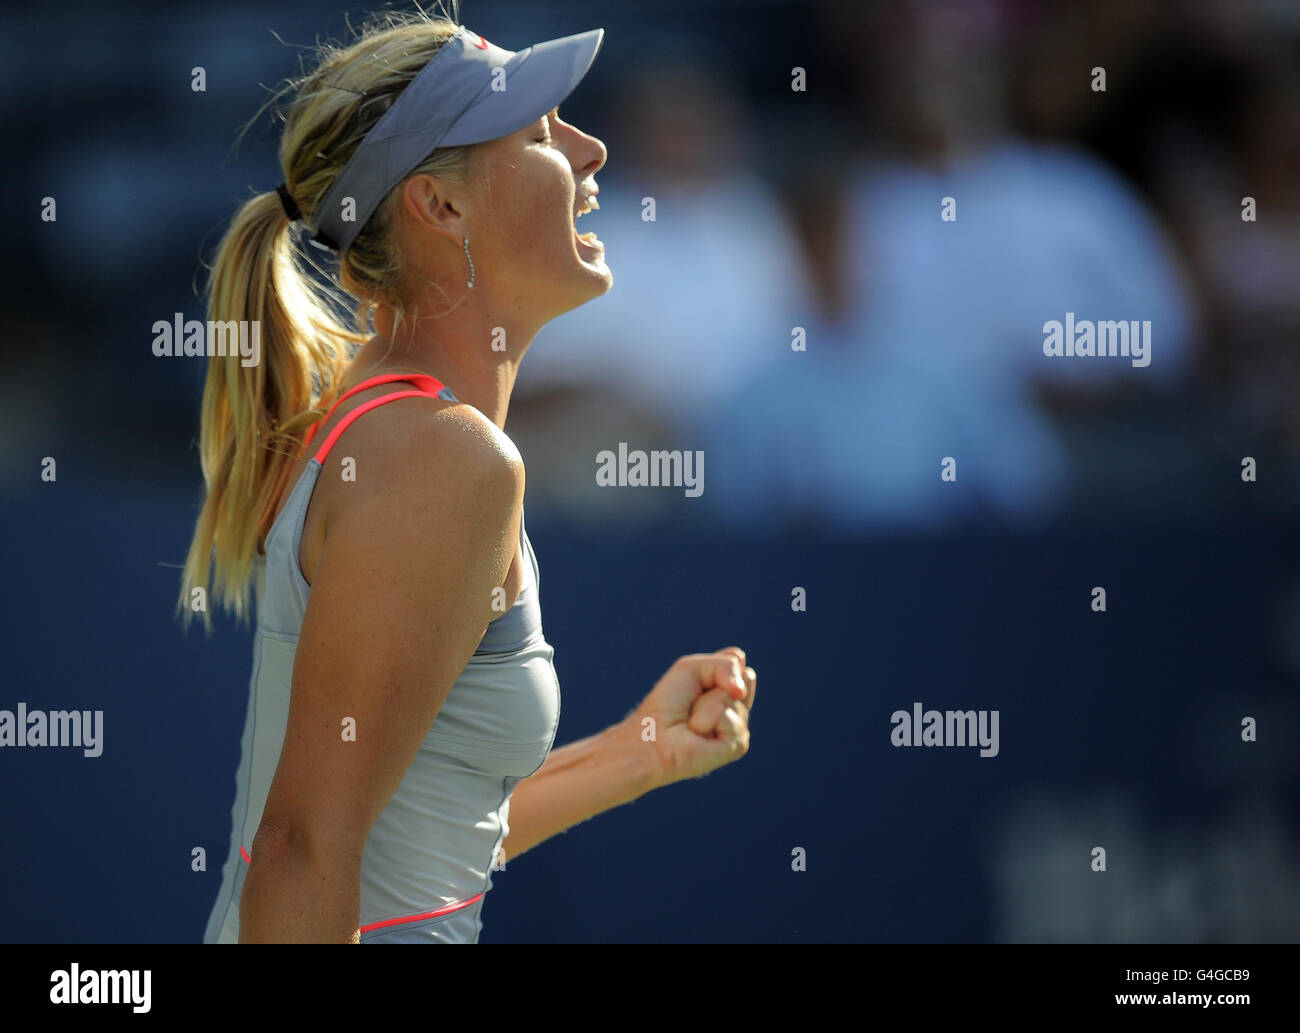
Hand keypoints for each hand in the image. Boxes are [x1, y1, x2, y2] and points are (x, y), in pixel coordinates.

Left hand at [627, 647, 755, 788]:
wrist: (653, 735)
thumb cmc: (668, 703)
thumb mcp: (692, 668)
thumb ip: (724, 665)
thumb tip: (741, 691)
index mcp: (728, 686)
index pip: (737, 659)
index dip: (715, 665)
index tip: (694, 681)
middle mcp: (738, 705)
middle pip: (744, 675)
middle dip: (713, 681)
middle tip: (694, 701)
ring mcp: (740, 724)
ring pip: (734, 696)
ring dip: (705, 705)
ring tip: (693, 721)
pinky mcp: (738, 744)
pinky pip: (730, 718)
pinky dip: (707, 720)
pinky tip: (698, 733)